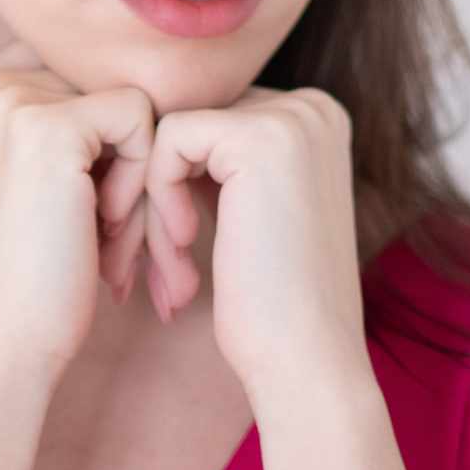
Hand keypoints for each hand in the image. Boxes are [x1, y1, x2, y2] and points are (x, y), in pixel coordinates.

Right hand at [0, 43, 155, 378]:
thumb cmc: (25, 278)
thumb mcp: (28, 182)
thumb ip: (59, 125)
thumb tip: (133, 85)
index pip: (73, 77)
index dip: (99, 142)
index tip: (89, 210)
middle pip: (101, 88)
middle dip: (122, 164)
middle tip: (111, 236)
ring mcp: (5, 99)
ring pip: (126, 106)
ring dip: (136, 178)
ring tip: (112, 243)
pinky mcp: (46, 127)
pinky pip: (140, 119)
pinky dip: (142, 179)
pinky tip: (109, 232)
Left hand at [143, 87, 370, 401]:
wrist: (307, 362)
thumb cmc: (271, 305)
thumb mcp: (250, 212)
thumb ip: (220, 162)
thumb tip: (154, 129)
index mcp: (316, 119)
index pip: (209, 124)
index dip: (176, 185)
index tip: (169, 250)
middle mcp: (311, 107)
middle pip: (190, 125)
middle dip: (158, 196)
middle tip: (155, 268)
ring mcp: (292, 117)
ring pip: (172, 135)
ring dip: (153, 206)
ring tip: (169, 270)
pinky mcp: (259, 137)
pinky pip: (167, 141)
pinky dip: (158, 196)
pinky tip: (183, 248)